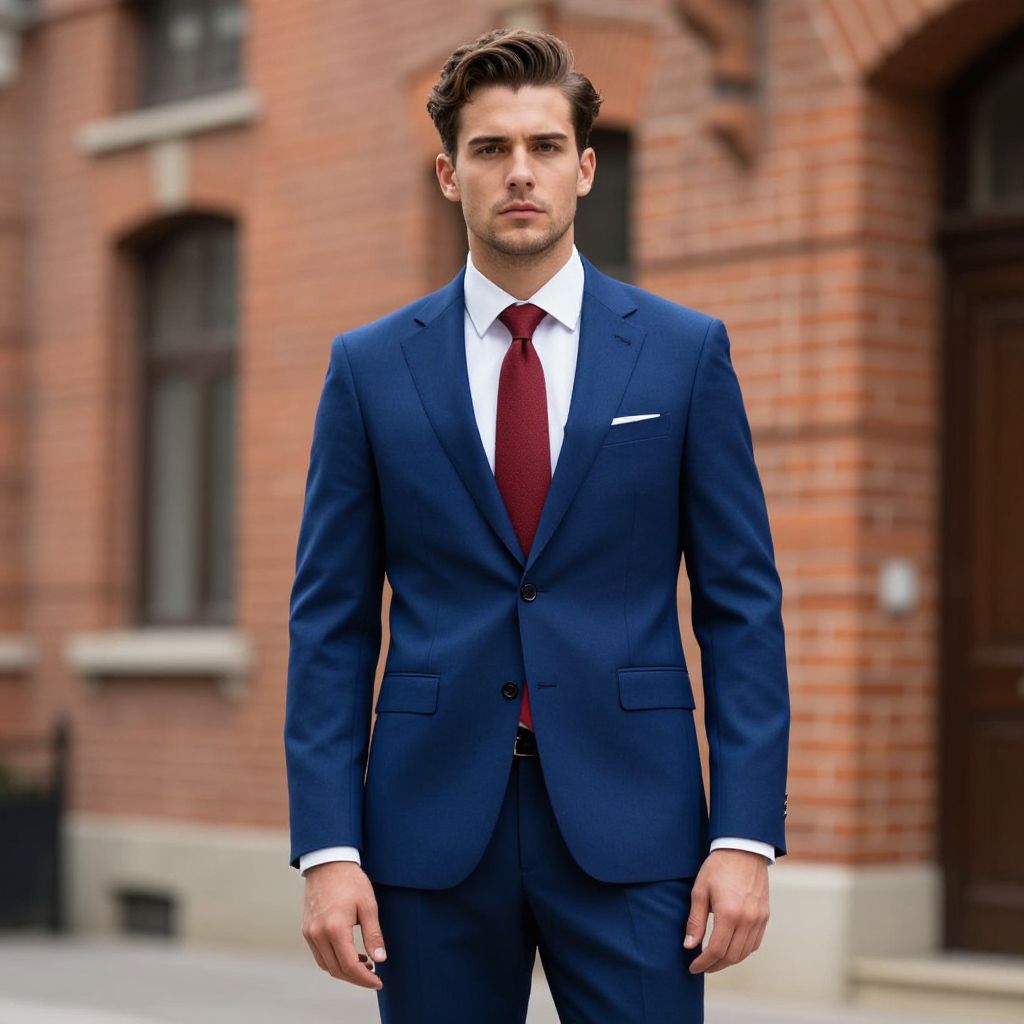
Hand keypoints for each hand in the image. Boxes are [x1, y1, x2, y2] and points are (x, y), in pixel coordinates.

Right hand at [301, 861, 386, 989]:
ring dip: (345, 970)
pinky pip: (319, 955)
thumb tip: (381, 959)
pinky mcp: (307, 929)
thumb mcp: (368, 905)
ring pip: (326, 965)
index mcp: (335, 928)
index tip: (379, 982)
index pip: (350, 965)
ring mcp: (310, 933)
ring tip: (365, 964)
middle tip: (374, 976)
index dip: (365, 979)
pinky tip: (350, 953)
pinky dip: (334, 960)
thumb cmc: (350, 880)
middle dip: (356, 978)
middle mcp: (318, 934)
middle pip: (337, 970)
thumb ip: (374, 934)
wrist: (328, 862)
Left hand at [684, 848, 769, 972]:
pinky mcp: (765, 916)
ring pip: (745, 953)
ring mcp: (759, 919)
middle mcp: (747, 920)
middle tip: (702, 966)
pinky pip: (755, 943)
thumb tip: (689, 945)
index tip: (693, 967)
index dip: (703, 963)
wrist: (743, 849)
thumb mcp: (700, 891)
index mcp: (729, 913)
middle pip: (732, 956)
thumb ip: (695, 921)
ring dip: (729, 960)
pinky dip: (742, 951)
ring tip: (714, 960)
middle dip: (715, 965)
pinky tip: (731, 949)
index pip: (716, 950)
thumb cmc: (718, 867)